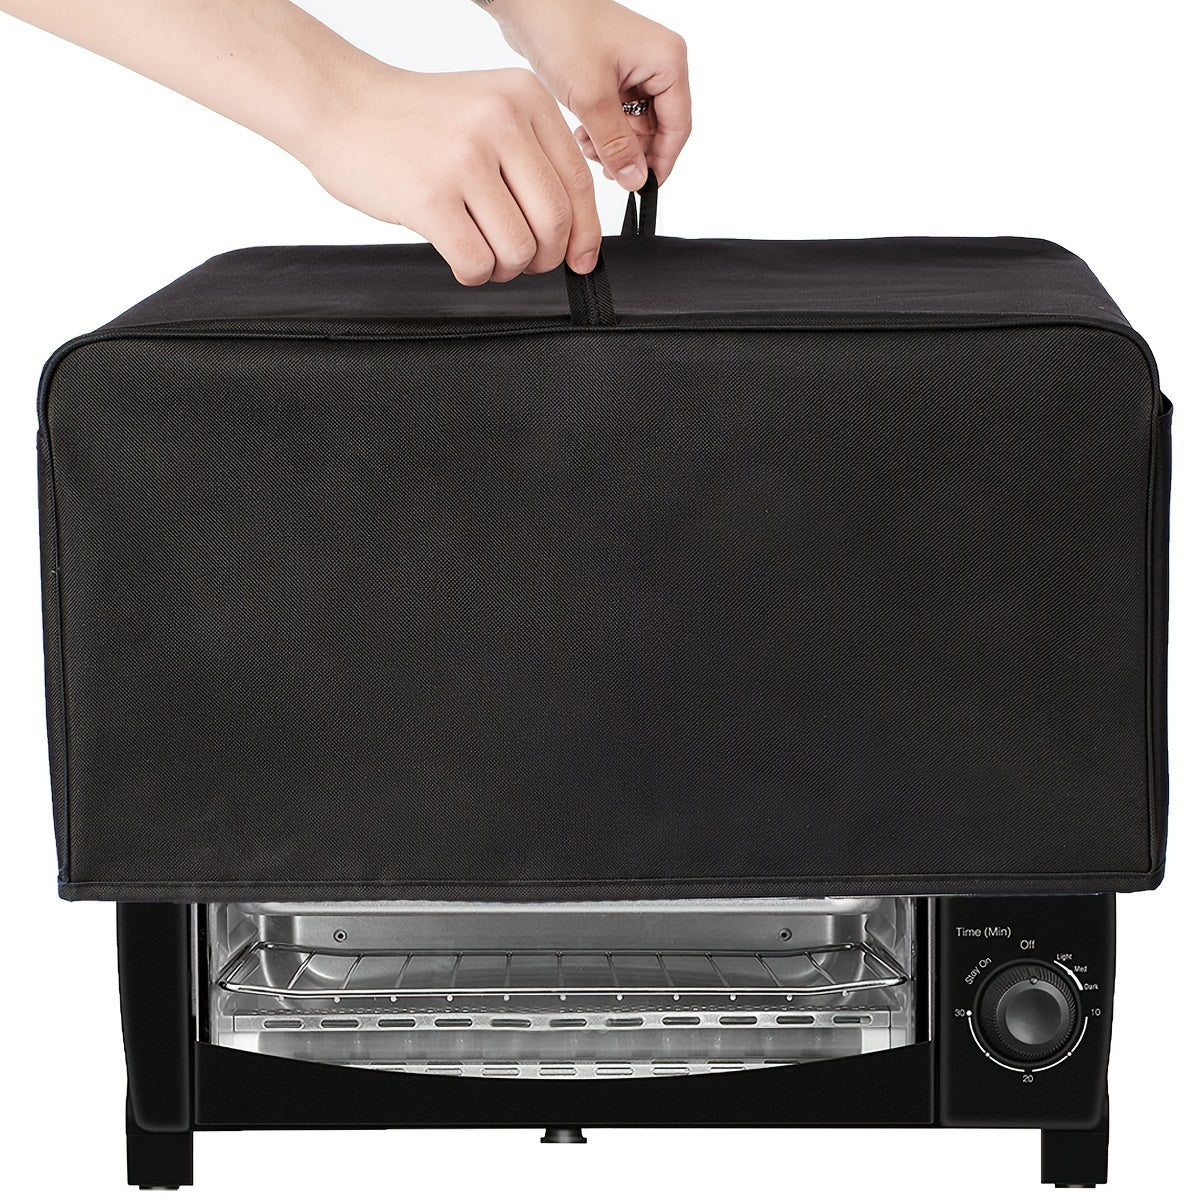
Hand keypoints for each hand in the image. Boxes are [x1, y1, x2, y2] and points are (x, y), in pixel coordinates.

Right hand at [302, 65, 600, 284]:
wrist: (339, 104)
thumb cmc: (414, 120)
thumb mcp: (487, 112)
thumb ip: (533, 157)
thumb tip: (576, 233)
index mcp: (525, 99)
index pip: (578, 182)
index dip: (585, 233)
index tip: (580, 259)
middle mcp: (501, 122)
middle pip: (555, 222)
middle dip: (543, 258)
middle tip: (520, 260)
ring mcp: (465, 159)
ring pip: (519, 249)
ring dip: (505, 268)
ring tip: (483, 253)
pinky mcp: (431, 197)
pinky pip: (478, 262)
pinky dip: (474, 274)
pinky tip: (459, 257)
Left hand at [490, 0, 690, 188]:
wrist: (527, 0)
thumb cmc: (561, 28)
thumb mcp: (591, 97)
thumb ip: (616, 145)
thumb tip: (636, 180)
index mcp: (666, 61)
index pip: (678, 127)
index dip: (661, 162)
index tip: (642, 188)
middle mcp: (656, 62)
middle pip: (658, 129)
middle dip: (632, 154)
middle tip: (608, 170)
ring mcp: (634, 68)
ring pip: (636, 125)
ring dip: (614, 145)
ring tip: (588, 149)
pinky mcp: (613, 72)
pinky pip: (618, 114)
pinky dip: (603, 131)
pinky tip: (583, 136)